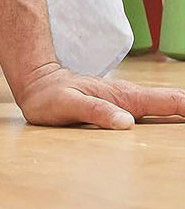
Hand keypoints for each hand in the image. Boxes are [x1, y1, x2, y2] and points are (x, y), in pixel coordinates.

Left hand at [15, 62, 184, 128]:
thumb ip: (94, 112)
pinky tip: (181, 122)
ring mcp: (129, 106)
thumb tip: (125, 123)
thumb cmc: (51, 96)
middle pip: (177, 106)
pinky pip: (155, 116)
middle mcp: (133, 101)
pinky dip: (174, 116)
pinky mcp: (123, 111)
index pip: (171, 102)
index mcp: (127, 98)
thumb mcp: (68, 105)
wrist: (38, 85)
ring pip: (169, 111)